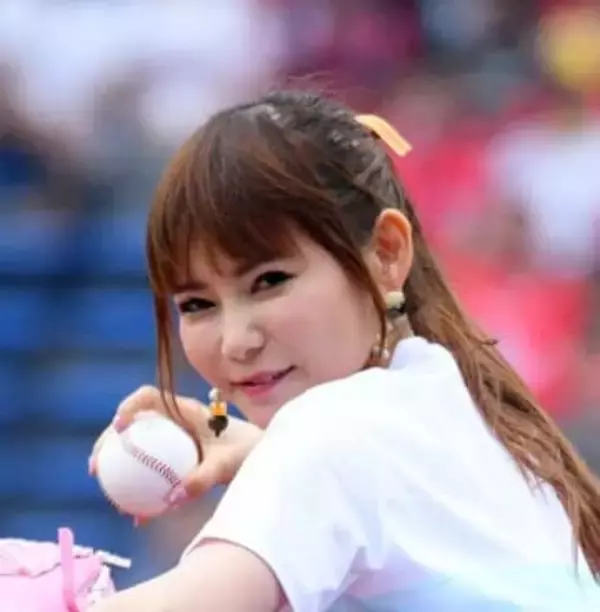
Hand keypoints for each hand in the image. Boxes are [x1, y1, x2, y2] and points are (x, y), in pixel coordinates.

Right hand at [88, 386, 261, 521]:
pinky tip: (138, 515)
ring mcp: (174, 440)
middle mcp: (175, 421)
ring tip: (110, 495)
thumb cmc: (247, 450)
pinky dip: (143, 486)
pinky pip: (153, 469)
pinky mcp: (177, 458)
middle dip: (109, 441)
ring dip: (120, 467)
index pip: (149, 396)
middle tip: (96, 467)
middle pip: (133, 423)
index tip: (118, 428)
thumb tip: (172, 498)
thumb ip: (204, 477)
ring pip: (139, 448)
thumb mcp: (227, 463)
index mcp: (186, 410)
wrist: (262, 455)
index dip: (128, 406)